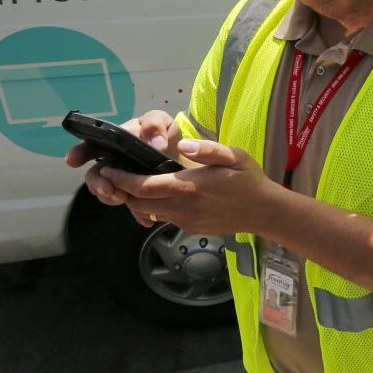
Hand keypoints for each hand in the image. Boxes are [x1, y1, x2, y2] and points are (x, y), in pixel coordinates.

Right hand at [66, 109, 181, 209]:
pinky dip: (136, 213)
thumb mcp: (160, 120)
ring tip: (124, 198)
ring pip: (107, 193)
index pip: (89, 147)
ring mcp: (121, 180)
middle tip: (109, 190)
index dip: (77, 153)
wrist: (180, 153)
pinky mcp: (134, 194)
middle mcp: (112, 162)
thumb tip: (155, 143)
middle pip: (95, 175)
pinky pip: (131, 206)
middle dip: (97, 184)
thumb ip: (154, 125)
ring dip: (112, 198)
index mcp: (112, 142)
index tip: (72, 161)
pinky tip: (145, 218)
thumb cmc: (162, 132)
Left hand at [98, 139, 277, 232]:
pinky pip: (164, 218)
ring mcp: (185, 220)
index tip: (108, 169)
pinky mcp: (190, 228)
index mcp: (188, 187)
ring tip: (132, 184)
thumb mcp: (234, 156)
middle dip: (122, 191)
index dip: (121, 179)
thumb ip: (208, 149)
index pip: (143, 186)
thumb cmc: (249, 180)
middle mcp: (182, 207)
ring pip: (148, 213)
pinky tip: (159, 195)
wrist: (264, 212)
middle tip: (113, 176)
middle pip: (138, 203)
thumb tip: (183, 145)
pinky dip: (154, 208)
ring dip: (136, 201)